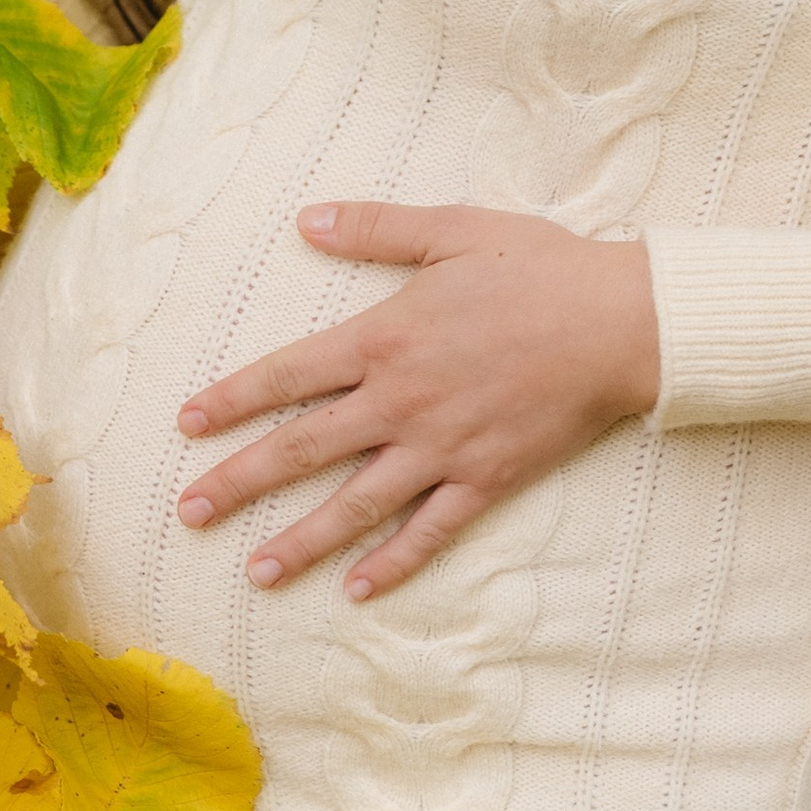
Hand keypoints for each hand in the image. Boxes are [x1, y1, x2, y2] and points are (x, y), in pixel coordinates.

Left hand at [176, 200, 659, 600]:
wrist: (623, 323)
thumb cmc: (540, 268)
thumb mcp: (454, 230)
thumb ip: (376, 229)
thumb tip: (308, 220)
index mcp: (384, 339)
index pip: (287, 375)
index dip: (232, 400)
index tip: (187, 424)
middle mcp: (401, 401)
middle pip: (303, 449)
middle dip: (240, 481)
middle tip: (189, 512)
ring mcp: (441, 448)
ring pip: (355, 504)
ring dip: (301, 540)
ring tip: (254, 571)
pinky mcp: (484, 479)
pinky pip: (429, 531)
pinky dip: (392, 563)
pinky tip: (358, 590)